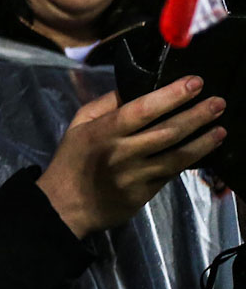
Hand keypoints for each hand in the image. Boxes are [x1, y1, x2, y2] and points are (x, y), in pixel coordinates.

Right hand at [36, 76, 226, 239]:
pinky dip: (193, 158)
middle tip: (218, 102)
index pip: (143, 109)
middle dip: (196, 115)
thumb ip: (106, 105)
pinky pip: (173, 171)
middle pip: (167, 131)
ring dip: (203, 140)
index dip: (172, 95)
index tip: (195, 82)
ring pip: (177, 155)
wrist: (65, 206)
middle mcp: (123, 152)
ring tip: (222, 127)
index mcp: (104, 131)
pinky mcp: (146, 192)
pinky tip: (206, 148)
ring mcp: (137, 174)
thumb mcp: (78, 126)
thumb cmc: (72, 160)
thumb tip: (136, 87)